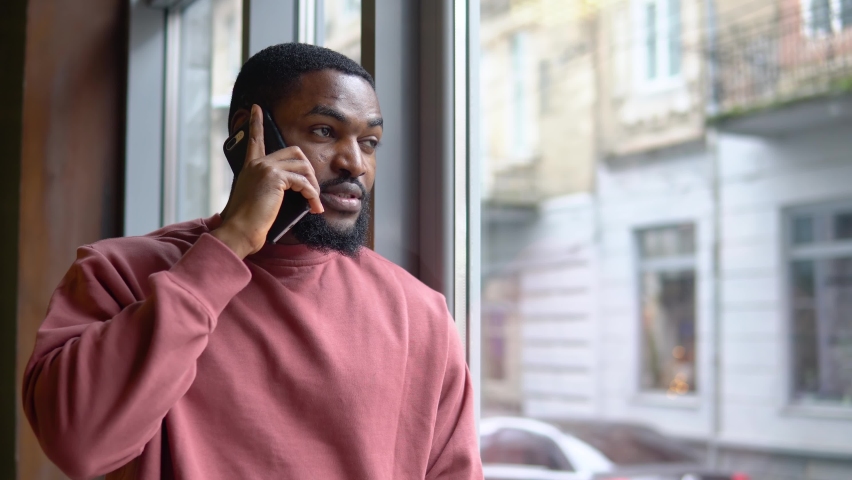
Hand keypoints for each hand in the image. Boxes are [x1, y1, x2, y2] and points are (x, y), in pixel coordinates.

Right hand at [213, 105, 323, 258]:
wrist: (239, 230)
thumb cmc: (248, 222)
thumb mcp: (257, 199)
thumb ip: (268, 188)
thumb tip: (292, 190)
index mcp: (250, 167)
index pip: (255, 139)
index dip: (257, 123)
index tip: (258, 108)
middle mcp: (257, 164)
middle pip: (295, 152)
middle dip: (309, 170)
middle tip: (312, 190)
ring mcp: (266, 168)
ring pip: (303, 166)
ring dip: (313, 185)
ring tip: (313, 202)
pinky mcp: (275, 178)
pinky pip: (304, 182)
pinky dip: (312, 195)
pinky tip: (313, 207)